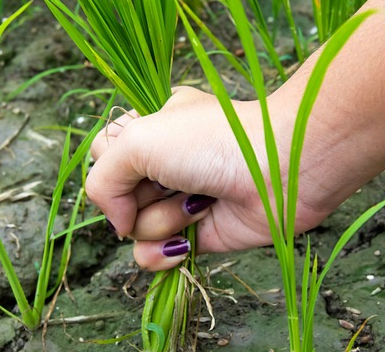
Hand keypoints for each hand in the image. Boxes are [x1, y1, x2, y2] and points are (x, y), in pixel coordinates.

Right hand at [86, 87, 329, 270]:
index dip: (112, 166)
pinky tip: (187, 239)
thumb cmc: (214, 142)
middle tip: (173, 179)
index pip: (103, 154)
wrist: (281, 170)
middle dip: (138, 194)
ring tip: (198, 201)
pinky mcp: (195, 235)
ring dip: (162, 219)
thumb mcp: (139, 140)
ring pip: (134, 228)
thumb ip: (103, 179)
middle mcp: (162, 165)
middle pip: (116, 195)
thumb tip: (116, 223)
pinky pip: (152, 255)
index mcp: (150, 128)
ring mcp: (177, 201)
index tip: (136, 161)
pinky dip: (163, 252)